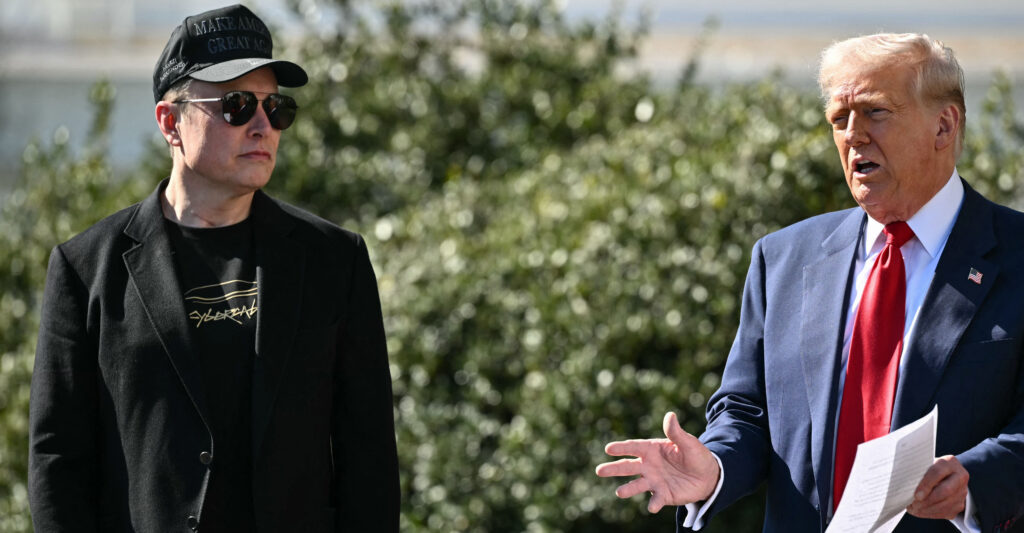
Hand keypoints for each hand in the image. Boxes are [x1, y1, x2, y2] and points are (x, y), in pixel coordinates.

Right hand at [595, 412, 719, 512]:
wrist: (708, 476)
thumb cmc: (695, 455)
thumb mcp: (688, 442)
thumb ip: (676, 432)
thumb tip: (670, 415)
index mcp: (652, 449)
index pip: (633, 447)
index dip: (621, 448)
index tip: (608, 449)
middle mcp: (649, 465)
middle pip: (628, 466)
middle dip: (613, 469)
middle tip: (599, 471)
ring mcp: (654, 481)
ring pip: (637, 485)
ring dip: (628, 489)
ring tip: (619, 492)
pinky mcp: (663, 495)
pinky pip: (656, 500)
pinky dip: (653, 504)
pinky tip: (652, 507)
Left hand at [906, 455, 968, 519]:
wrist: (948, 475)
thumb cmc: (930, 469)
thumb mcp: (926, 464)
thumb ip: (918, 471)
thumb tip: (902, 484)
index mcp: (950, 463)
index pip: (938, 473)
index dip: (926, 485)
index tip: (916, 495)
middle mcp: (960, 477)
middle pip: (946, 491)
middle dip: (928, 500)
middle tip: (914, 505)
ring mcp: (962, 492)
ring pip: (946, 504)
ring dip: (927, 509)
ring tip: (913, 509)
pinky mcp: (960, 504)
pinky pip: (945, 512)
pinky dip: (930, 514)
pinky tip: (919, 511)